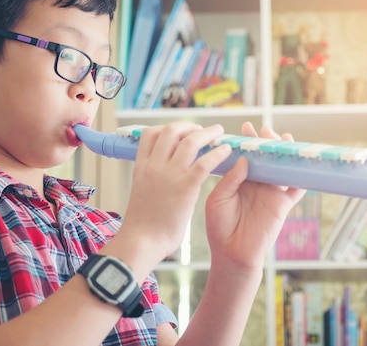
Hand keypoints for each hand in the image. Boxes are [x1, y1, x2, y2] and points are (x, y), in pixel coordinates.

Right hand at [120, 121, 231, 261]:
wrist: (141, 241)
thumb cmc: (142, 224)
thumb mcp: (140, 191)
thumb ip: (151, 178)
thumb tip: (161, 176)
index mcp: (141, 166)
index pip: (150, 133)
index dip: (167, 128)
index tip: (180, 131)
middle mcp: (154, 165)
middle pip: (171, 130)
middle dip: (189, 126)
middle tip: (201, 130)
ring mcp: (169, 174)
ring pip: (190, 141)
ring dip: (207, 133)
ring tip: (219, 133)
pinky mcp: (185, 187)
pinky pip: (204, 162)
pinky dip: (217, 153)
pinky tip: (226, 151)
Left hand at [205, 122, 305, 269]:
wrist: (231, 254)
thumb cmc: (220, 227)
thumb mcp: (218, 199)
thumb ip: (230, 179)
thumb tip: (244, 159)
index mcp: (239, 179)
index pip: (245, 155)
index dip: (247, 141)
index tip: (246, 127)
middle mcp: (256, 183)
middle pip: (266, 157)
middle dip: (266, 142)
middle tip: (265, 129)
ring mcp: (271, 192)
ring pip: (282, 167)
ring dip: (285, 153)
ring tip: (284, 138)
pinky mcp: (283, 204)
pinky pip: (296, 187)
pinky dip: (301, 175)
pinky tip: (301, 162)